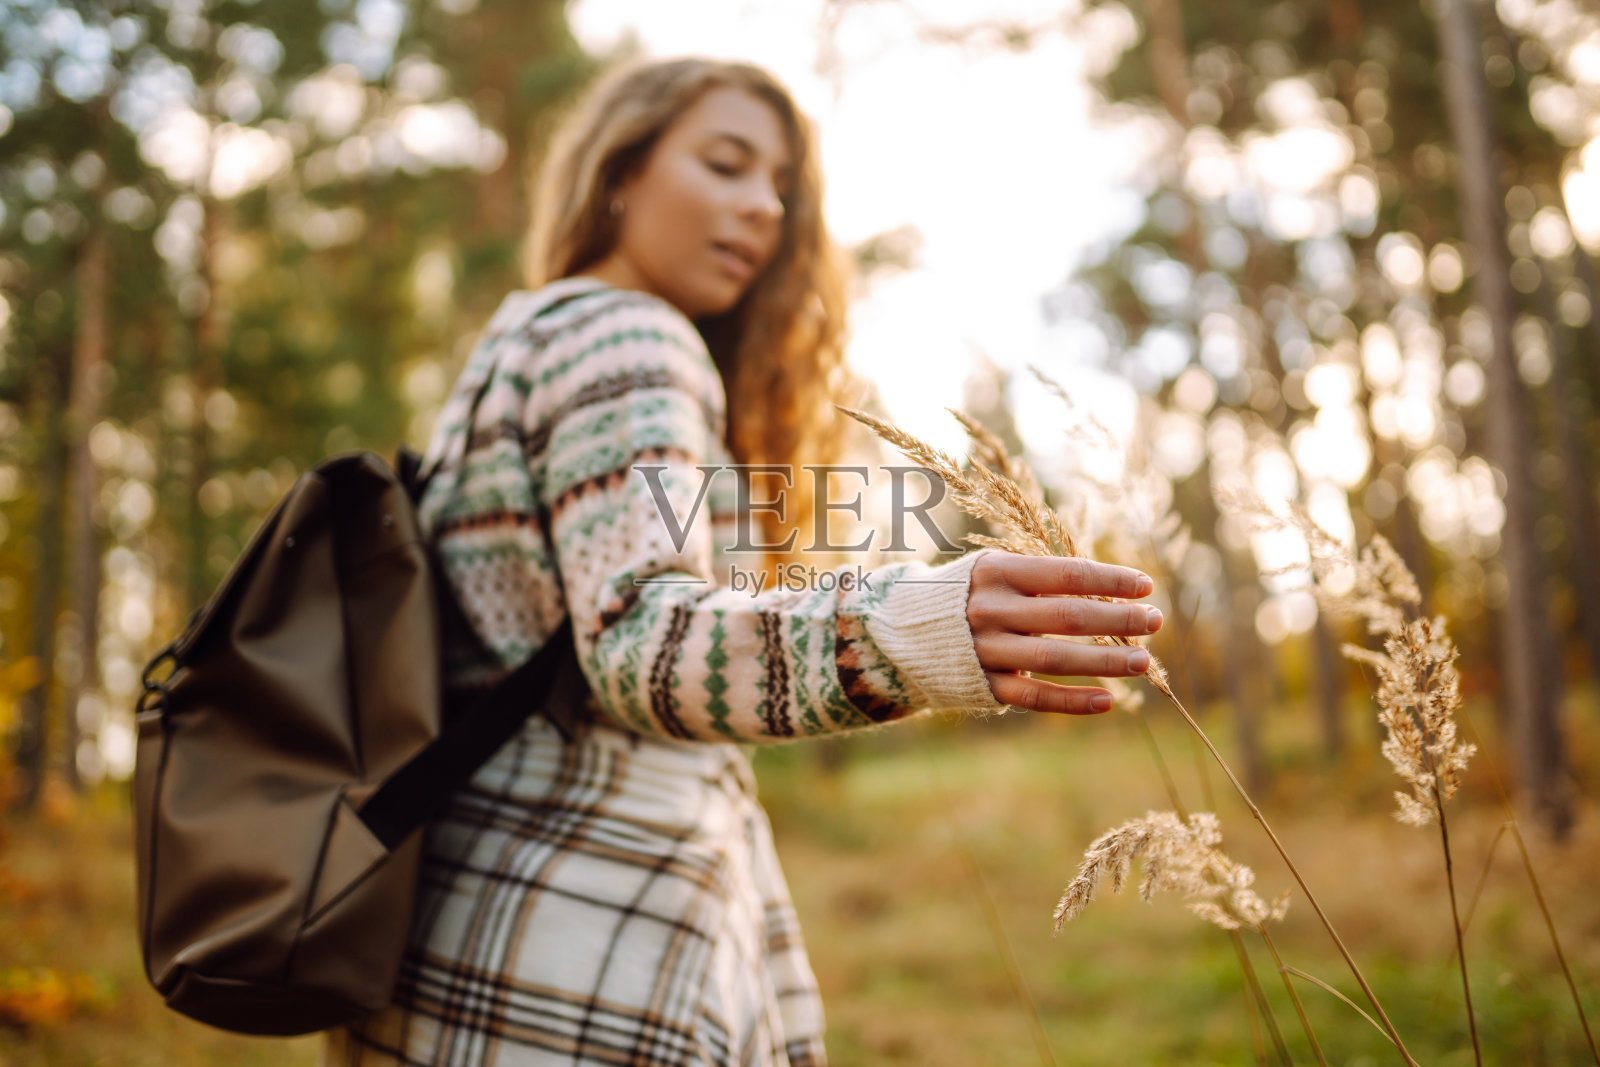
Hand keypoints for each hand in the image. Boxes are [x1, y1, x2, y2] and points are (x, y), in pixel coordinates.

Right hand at [966, 551, 1162, 714]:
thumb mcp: (997, 571)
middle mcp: (990, 610)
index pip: (1066, 575)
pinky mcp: (983, 684)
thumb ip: (1045, 580)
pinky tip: (1107, 701)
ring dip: (1105, 662)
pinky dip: (1072, 701)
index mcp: (997, 572)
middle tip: (1155, 621)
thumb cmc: (970, 595)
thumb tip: (1114, 594)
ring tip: (1143, 661)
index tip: (1146, 585)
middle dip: (1118, 619)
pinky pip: (1034, 696)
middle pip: (1067, 616)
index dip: (1110, 581)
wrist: (904, 631)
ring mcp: (985, 650)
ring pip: (1055, 658)